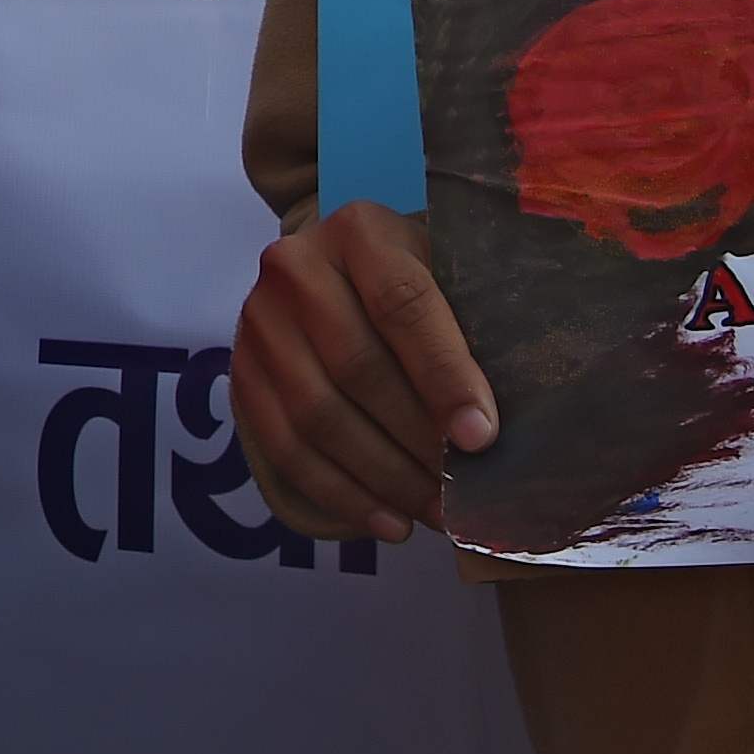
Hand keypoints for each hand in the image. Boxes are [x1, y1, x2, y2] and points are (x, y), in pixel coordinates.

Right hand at [228, 198, 494, 544]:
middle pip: (356, 367)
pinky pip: (285, 448)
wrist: (342, 269)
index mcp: (359, 231)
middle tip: (466, 491)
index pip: (403, 305)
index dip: (444, 376)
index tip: (482, 438)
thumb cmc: (423, 279)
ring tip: (437, 513)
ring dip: (383, 477)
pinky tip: (390, 522)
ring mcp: (258, 321)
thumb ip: (479, 324)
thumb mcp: (452, 273)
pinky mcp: (242, 373)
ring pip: (317, 416)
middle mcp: (294, 266)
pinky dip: (341, 494)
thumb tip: (511, 422)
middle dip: (416, 440)